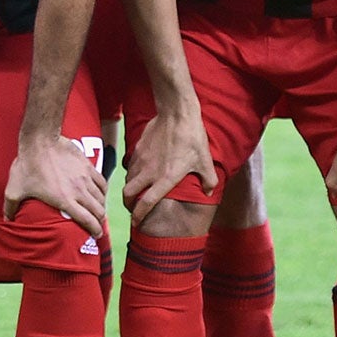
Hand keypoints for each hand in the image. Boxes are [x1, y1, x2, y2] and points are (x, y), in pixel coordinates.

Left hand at [5, 134, 108, 236]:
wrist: (39, 140)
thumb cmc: (27, 166)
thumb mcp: (14, 189)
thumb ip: (10, 207)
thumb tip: (6, 220)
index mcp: (64, 201)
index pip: (88, 221)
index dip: (95, 231)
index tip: (96, 235)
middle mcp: (79, 191)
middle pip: (99, 211)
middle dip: (99, 221)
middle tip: (97, 224)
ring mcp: (85, 178)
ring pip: (101, 198)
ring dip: (101, 206)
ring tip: (97, 210)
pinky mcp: (88, 166)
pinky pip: (102, 182)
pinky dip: (103, 191)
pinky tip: (99, 193)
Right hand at [121, 97, 217, 223]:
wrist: (176, 113)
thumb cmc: (193, 138)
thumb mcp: (205, 161)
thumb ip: (208, 180)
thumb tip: (208, 192)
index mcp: (165, 179)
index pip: (146, 203)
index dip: (139, 215)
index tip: (136, 223)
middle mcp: (149, 172)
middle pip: (128, 194)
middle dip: (128, 205)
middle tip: (133, 208)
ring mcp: (141, 160)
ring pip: (127, 180)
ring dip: (129, 189)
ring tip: (136, 192)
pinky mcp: (137, 149)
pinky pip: (130, 166)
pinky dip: (131, 173)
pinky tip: (139, 172)